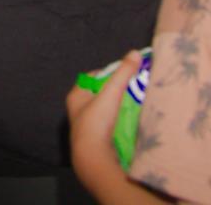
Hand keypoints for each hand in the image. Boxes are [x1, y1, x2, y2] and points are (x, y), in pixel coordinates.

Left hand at [66, 50, 141, 190]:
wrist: (94, 157)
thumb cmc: (97, 121)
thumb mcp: (111, 93)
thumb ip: (123, 73)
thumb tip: (135, 53)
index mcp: (75, 95)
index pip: (92, 77)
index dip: (107, 74)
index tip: (122, 74)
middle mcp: (77, 110)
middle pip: (98, 94)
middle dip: (113, 91)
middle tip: (131, 89)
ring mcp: (85, 126)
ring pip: (102, 111)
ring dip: (116, 108)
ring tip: (132, 105)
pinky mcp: (94, 140)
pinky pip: (107, 125)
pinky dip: (117, 122)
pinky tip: (128, 123)